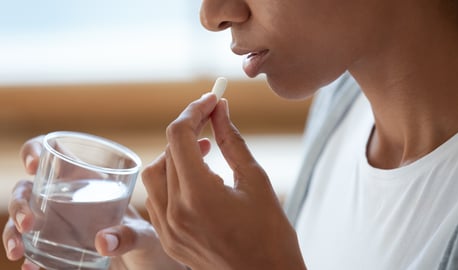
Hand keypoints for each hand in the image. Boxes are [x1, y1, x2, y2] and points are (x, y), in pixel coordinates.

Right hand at [2, 136, 184, 269]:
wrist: (147, 263)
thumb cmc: (147, 237)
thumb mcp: (143, 234)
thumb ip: (129, 235)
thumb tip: (103, 242)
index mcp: (87, 179)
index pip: (53, 153)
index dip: (35, 151)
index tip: (33, 165)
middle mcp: (66, 197)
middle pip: (27, 189)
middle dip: (20, 203)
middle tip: (27, 224)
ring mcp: (57, 223)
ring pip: (22, 219)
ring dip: (12, 232)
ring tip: (19, 252)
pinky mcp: (56, 247)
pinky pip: (34, 250)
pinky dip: (29, 259)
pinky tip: (30, 268)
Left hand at [142, 93, 305, 269]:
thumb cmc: (271, 234)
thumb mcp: (256, 180)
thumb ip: (232, 141)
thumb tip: (220, 109)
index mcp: (199, 196)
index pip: (180, 136)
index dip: (195, 111)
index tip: (211, 99)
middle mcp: (175, 213)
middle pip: (166, 152)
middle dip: (188, 129)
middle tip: (210, 118)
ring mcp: (168, 230)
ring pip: (155, 175)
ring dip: (175, 154)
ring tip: (204, 149)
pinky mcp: (169, 239)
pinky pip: (158, 198)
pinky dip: (172, 179)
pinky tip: (196, 178)